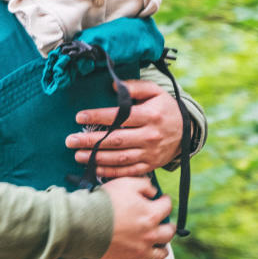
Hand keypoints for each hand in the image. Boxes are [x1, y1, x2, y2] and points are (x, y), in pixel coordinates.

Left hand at [66, 79, 181, 176]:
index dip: (98, 117)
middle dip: (91, 141)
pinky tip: (94, 168)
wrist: (187, 130)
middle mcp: (149, 135)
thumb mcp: (155, 91)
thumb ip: (135, 87)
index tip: (79, 117)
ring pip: (120, 157)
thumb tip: (113, 86)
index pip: (120, 116)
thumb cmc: (165, 108)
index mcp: (150, 115)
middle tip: (70, 141)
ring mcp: (149, 153)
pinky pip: (128, 170)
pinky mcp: (150, 165)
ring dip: (97, 158)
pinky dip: (110, 172)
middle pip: (116, 139)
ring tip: (77, 155)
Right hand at [97, 176, 174, 258]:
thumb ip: (144, 185)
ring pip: (160, 255)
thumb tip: (152, 191)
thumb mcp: (126, 183)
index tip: (162, 199)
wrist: (84, 223)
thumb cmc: (105, 202)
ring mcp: (139, 251)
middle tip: (165, 223)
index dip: (165, 200)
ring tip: (157, 244)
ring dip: (161, 248)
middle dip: (169, 226)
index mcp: (151, 215)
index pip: (167, 207)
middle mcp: (149, 235)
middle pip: (169, 233)